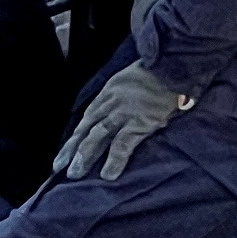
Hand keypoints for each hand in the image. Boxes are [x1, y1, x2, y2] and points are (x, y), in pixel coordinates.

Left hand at [57, 60, 188, 181]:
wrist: (177, 62)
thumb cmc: (161, 69)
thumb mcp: (134, 76)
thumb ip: (124, 93)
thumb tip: (120, 111)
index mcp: (110, 91)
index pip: (87, 117)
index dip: (75, 136)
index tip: (66, 151)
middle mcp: (111, 101)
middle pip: (86, 129)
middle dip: (72, 149)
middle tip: (59, 168)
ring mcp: (124, 112)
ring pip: (97, 137)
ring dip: (84, 156)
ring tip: (75, 174)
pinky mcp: (140, 122)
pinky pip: (122, 144)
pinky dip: (114, 160)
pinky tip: (108, 175)